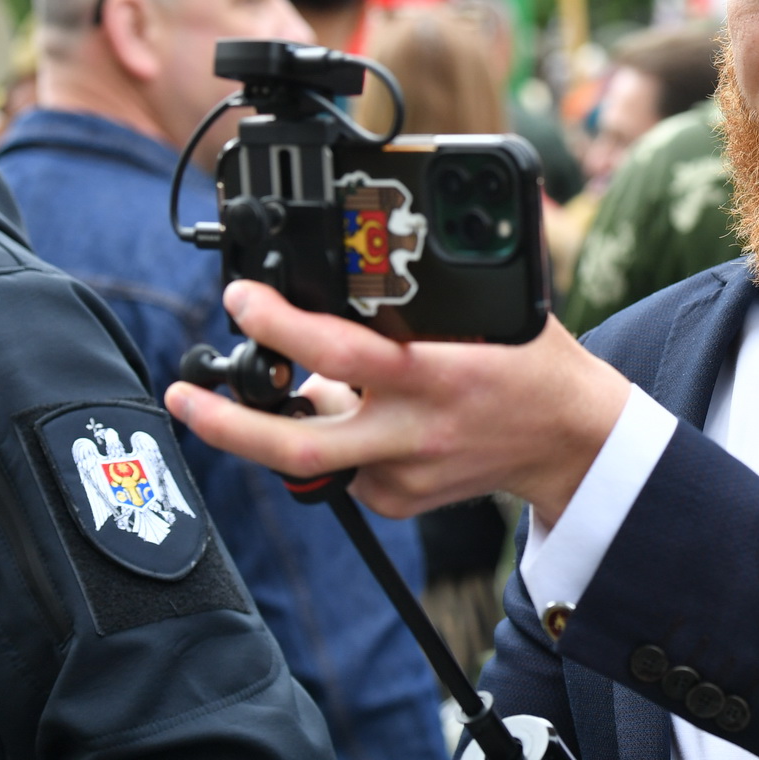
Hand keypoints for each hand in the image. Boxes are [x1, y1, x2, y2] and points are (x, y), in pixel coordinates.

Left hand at [163, 281, 633, 520]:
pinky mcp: (402, 501)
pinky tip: (357, 419)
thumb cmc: (536, 367)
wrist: (575, 443)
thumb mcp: (495, 314)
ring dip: (271, 429)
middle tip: (184, 396)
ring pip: (313, 461)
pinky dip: (337, 440)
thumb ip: (430, 297)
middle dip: (226, 422)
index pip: (340, 354)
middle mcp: (415, 432)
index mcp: (437, 375)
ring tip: (253, 399)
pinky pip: (346, 470)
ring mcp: (406, 473)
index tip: (243, 298)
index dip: (279, 326)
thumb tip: (363, 258)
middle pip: (298, 442)